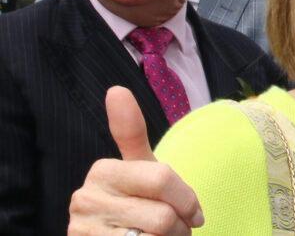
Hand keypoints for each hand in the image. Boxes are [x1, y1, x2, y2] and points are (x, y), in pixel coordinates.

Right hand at [68, 87, 203, 235]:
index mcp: (102, 170)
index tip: (194, 213)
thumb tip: (115, 89)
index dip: (187, 200)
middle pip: (162, 215)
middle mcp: (85, 199)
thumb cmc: (136, 205)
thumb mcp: (140, 169)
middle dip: (180, 227)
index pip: (163, 178)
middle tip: (177, 231)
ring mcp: (83, 230)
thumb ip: (131, 132)